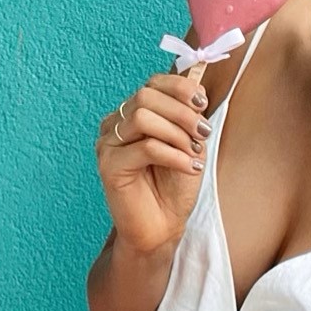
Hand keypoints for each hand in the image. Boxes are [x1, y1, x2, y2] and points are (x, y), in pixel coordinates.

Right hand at [94, 72, 211, 253]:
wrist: (163, 227)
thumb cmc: (174, 187)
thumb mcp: (188, 142)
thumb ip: (188, 114)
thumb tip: (198, 83)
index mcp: (132, 114)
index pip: (152, 84)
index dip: (180, 88)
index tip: (203, 104)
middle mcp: (115, 125)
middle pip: (146, 97)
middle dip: (182, 113)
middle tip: (202, 134)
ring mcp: (108, 144)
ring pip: (142, 118)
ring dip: (177, 134)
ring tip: (193, 153)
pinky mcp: (109, 166)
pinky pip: (145, 147)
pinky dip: (174, 155)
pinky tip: (189, 167)